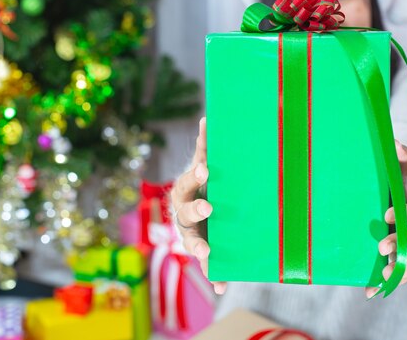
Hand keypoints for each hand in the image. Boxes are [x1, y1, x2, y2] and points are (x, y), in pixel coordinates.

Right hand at [169, 117, 226, 294]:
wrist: (197, 211)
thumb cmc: (202, 187)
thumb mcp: (202, 168)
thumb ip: (204, 148)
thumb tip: (208, 118)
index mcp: (184, 190)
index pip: (187, 182)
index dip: (194, 176)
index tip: (205, 169)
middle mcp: (183, 213)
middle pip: (186, 212)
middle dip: (197, 209)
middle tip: (209, 207)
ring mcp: (191, 234)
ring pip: (193, 242)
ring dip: (201, 248)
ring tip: (207, 254)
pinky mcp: (203, 251)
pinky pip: (207, 265)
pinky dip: (214, 276)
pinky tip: (222, 287)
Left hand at [365, 140, 406, 297]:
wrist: (399, 211)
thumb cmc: (400, 190)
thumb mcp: (401, 174)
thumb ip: (400, 160)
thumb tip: (394, 143)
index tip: (386, 215)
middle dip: (404, 243)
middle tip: (381, 245)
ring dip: (402, 269)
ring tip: (384, 272)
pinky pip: (403, 277)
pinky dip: (387, 284)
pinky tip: (370, 289)